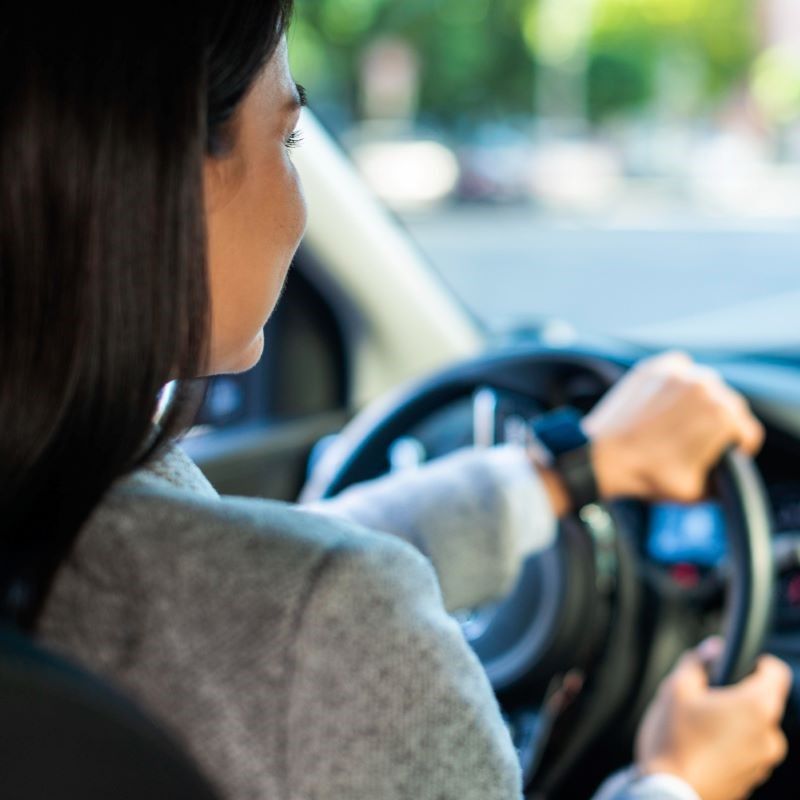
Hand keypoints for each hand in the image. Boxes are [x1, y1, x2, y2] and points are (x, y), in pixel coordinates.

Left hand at [583, 351, 763, 501]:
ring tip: (678, 424)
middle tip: (697, 442)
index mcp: (723, 414)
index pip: (746, 430)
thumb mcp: (698, 491)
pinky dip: (678, 382)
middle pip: (728, 406)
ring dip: (698, 402)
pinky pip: (680, 369)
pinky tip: (666, 402)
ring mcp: (679, 373)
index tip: (725, 455)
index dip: (738, 448)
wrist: (603, 459)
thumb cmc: (649, 477)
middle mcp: (706, 385)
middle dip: (718, 424)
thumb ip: (726, 480)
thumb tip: (730, 473)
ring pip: (704, 386)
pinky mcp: (655, 366)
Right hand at [636, 639, 791, 799]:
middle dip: (736, 694)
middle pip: (762, 701)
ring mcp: (764, 762)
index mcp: (757, 707)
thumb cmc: (674, 742)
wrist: (669, 795)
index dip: (757, 660)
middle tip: (704, 696)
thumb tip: (712, 648)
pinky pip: (746, 750)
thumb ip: (697, 661)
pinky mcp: (752, 779)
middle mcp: (770, 735)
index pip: (777, 671)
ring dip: (732, 721)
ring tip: (698, 725)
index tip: (737, 662)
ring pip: (753, 727)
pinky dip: (730, 743)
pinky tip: (701, 745)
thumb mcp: (676, 688)